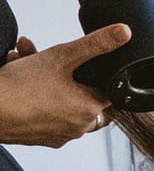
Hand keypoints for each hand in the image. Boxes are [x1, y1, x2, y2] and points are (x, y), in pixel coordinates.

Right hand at [0, 30, 120, 146]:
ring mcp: (56, 134)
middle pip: (78, 91)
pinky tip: (15, 74)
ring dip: (41, 76)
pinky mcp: (36, 136)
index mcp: (90, 110)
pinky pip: (40, 110)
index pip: (107, 89)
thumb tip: (123, 34)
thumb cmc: (18, 89)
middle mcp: (77, 127)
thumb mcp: (61, 57)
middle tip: (40, 53)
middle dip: (59, 68)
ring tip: (22, 57)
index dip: (93, 71)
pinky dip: (31, 93)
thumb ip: (94, 45)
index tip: (79, 61)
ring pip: (56, 98)